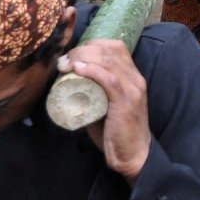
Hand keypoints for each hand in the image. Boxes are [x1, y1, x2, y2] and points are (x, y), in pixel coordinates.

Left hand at [58, 40, 149, 184]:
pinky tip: (78, 69)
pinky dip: (93, 70)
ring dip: (83, 58)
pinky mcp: (126, 102)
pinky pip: (110, 79)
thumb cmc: (116, 133)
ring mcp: (133, 89)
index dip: (92, 44)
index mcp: (133, 77)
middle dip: (83, 50)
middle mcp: (136, 79)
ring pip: (108, 61)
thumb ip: (95, 93)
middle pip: (110, 50)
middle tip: (64, 60)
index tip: (73, 53)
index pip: (116, 47)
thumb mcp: (107, 105)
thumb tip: (70, 84)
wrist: (133, 155)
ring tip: (66, 64)